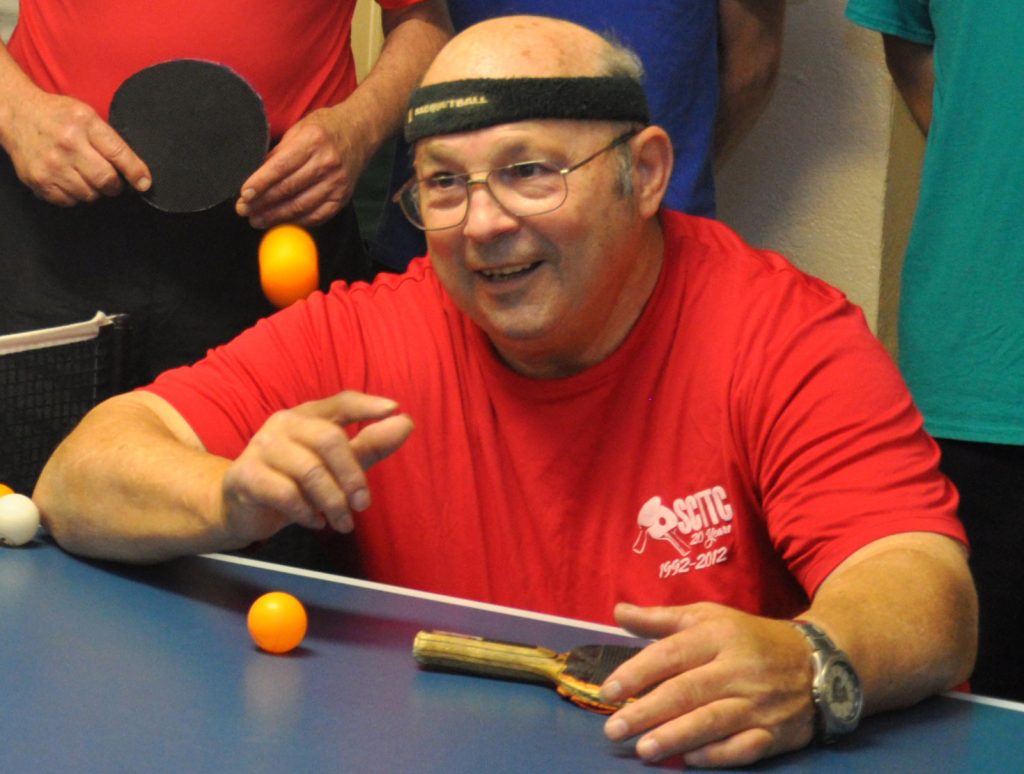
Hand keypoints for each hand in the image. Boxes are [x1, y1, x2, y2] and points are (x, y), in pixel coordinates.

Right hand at [2, 90, 150, 205]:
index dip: (136, 173)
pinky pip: (70, 201)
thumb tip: (137, 172)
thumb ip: (110, 140)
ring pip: (89, 194)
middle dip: (114, 185)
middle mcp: (67, 144)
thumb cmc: (57, 116)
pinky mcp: (39, 180)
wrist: (17, 114)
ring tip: (84, 174)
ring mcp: (51, 164)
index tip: (144, 184)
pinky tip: (69, 179)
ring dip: (94, 190)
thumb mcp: (87, 116)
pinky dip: (75, 195)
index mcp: (84, 123)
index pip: (118, 154)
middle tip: (110, 180)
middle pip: (106, 180)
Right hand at [220, 391, 413, 544]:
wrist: (238, 507)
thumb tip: (405, 423)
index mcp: (308, 415)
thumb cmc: (293, 481)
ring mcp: (262, 447)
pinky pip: (285, 494)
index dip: (367, 405)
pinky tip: (315, 522)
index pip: (341, 402)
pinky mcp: (246, 476)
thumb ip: (369, 445)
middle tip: (363, 505)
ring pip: (309, 470)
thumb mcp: (335, 465)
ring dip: (333, 501)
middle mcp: (284, 425)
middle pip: (329, 439)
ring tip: (343, 522)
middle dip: (352, 475)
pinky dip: (306, 512)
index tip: (394, 410)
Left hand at [235, 105, 367, 228]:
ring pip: (301, 206)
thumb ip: (279, 153)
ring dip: (276, 216)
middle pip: (288, 189)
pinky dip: (298, 221)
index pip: (280, 167)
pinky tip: (282, 222)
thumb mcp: (298, 130)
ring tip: (257, 220)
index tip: (244, 195)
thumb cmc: (325, 129)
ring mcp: (337, 182)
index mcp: (312, 141)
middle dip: (262, 203)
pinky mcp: (343, 197)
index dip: (260, 183)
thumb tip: (256, 178)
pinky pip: (318, 215)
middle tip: (244, 210)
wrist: (360, 132)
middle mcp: (327, 163)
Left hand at [600, 602, 814, 766]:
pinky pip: (743, 748)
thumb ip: (661, 619)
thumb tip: (618, 611)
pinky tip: (688, 760)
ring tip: (644, 749)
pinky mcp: (775, 732)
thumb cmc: (749, 637)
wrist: (818, 661)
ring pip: (712, 721)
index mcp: (718, 636)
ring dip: (675, 737)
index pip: (670, 654)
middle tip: (614, 728)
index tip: (609, 691)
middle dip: (647, 711)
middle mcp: (737, 669)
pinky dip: (715, 755)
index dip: (637, 673)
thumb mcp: (708, 617)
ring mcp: (758, 703)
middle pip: (686, 691)